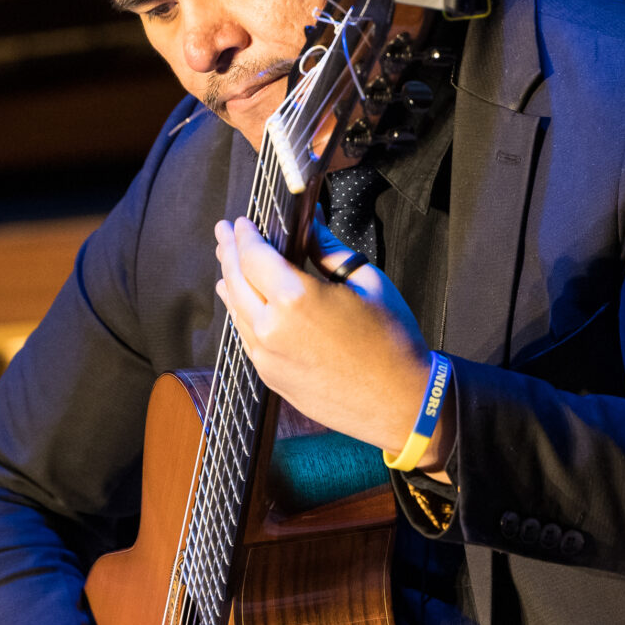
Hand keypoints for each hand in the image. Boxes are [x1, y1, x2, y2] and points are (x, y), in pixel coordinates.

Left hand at [211, 218, 442, 461]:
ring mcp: (267, 357)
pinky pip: (246, 336)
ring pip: (236, 310)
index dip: (244, 235)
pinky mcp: (271, 377)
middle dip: (229, 251)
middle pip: (236, 280)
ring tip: (227, 261)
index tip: (240, 222)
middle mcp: (271, 328)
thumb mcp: (366, 282)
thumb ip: (328, 249)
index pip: (254, 256)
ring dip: (229, 281)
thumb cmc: (392, 338)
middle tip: (223, 232)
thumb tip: (310, 222)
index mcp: (296, 299)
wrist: (401, 402)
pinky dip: (239, 312)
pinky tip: (238, 301)